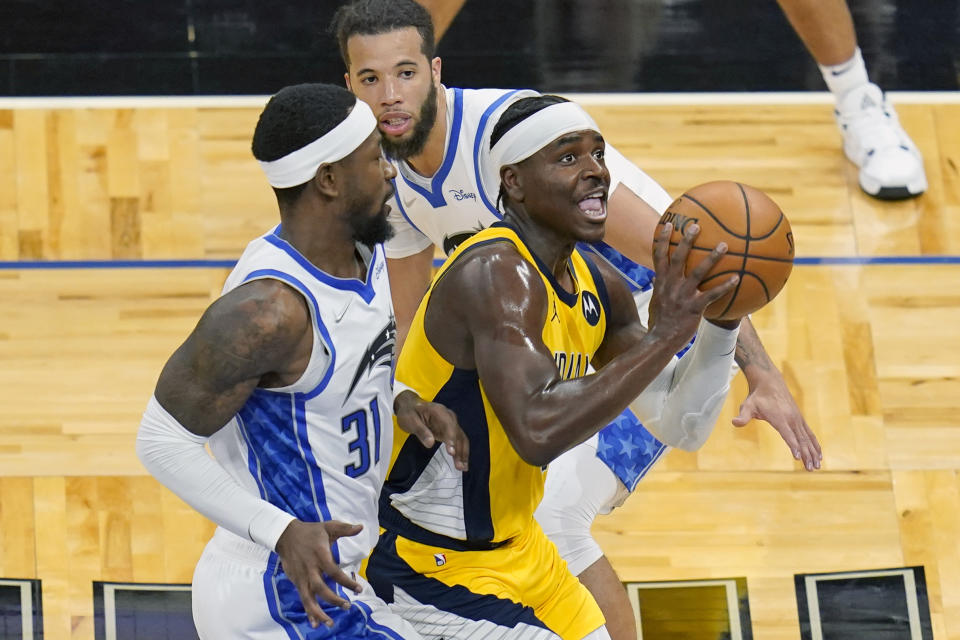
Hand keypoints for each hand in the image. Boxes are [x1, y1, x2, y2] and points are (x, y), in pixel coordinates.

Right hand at [275, 520, 362, 627]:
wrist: (285, 535)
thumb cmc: (310, 531)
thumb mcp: (328, 526)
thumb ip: (345, 528)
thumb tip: (361, 527)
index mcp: (320, 555)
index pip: (334, 572)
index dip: (346, 582)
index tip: (358, 589)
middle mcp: (310, 568)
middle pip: (321, 588)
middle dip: (333, 599)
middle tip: (347, 606)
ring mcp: (302, 577)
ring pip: (309, 598)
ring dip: (318, 612)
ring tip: (329, 623)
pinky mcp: (296, 581)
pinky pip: (303, 599)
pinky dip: (308, 611)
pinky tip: (315, 623)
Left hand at [395, 389, 469, 470]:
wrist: (410, 406)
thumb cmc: (409, 412)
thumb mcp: (410, 421)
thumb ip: (421, 431)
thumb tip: (430, 444)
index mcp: (439, 412)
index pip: (449, 426)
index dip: (452, 439)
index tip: (452, 452)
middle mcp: (449, 417)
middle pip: (458, 434)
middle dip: (460, 450)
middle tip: (459, 466)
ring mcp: (451, 424)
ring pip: (461, 439)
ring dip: (463, 453)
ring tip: (462, 468)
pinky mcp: (450, 431)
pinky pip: (458, 441)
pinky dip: (461, 452)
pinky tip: (462, 463)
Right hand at [648, 222, 739, 348]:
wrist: (661, 340)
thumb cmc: (660, 322)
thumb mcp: (656, 302)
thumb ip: (661, 288)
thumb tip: (660, 279)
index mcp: (661, 282)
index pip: (659, 256)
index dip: (663, 239)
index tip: (669, 224)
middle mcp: (671, 285)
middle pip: (678, 257)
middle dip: (687, 240)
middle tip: (696, 226)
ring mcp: (683, 295)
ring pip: (698, 272)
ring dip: (712, 258)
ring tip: (724, 245)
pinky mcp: (694, 307)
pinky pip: (712, 294)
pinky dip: (725, 285)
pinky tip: (737, 278)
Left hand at [733, 373, 821, 470]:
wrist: (770, 383)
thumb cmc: (757, 397)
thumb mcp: (747, 406)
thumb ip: (743, 416)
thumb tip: (734, 422)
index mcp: (780, 418)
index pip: (788, 434)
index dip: (793, 446)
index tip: (798, 458)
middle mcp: (791, 419)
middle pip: (801, 439)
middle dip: (807, 454)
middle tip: (810, 469)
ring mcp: (797, 418)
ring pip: (808, 438)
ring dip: (813, 452)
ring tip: (817, 466)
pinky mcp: (800, 418)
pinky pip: (809, 433)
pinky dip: (815, 444)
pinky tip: (818, 454)